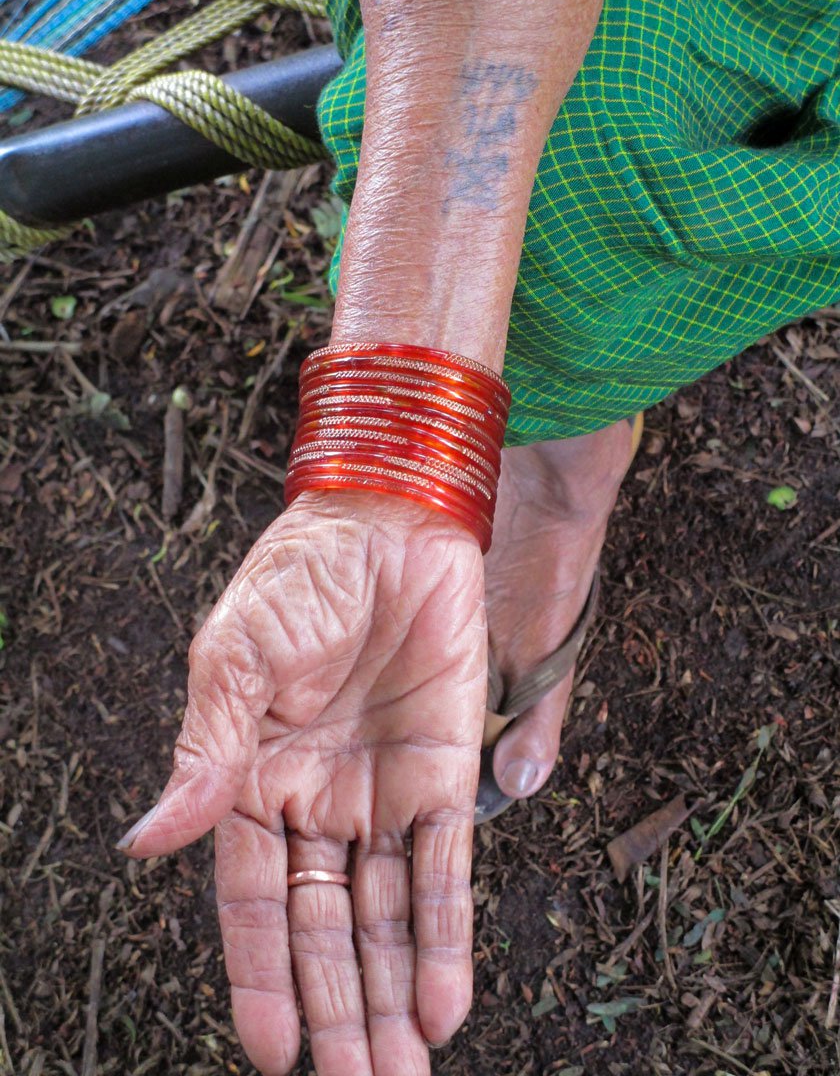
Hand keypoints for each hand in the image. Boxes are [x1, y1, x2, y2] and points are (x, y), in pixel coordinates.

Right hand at [117, 491, 486, 1075]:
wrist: (389, 519)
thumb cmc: (299, 576)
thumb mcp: (233, 659)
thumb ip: (202, 753)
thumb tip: (145, 840)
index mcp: (253, 778)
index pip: (255, 902)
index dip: (262, 977)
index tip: (272, 1056)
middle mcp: (318, 799)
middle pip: (327, 929)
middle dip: (340, 1014)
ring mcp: (384, 791)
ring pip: (388, 915)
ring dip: (395, 995)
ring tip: (402, 1074)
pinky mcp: (444, 769)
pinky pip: (447, 866)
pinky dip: (447, 933)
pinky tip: (445, 1000)